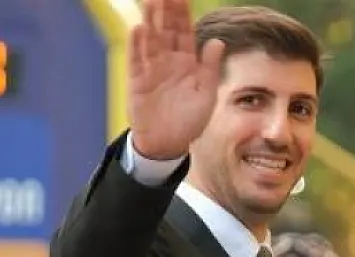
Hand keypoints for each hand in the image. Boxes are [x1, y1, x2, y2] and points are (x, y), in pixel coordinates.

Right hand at [127, 0, 225, 159]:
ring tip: (151, 1)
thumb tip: (217, 41)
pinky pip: (137, 60)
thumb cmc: (190, 121)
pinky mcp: (137, 81)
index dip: (182, 12)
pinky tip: (139, 29)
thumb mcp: (206, 95)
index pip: (184, 31)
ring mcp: (151, 69)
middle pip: (166, 29)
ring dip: (150, 20)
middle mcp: (168, 61)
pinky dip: (137, 45)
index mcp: (187, 62)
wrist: (168, 144)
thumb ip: (210, 68)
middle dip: (165, 9)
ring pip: (151, 39)